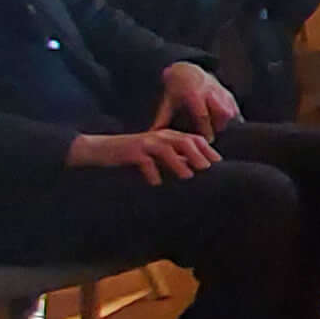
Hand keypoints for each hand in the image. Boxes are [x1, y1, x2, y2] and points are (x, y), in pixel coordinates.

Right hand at [70, 127, 219, 182]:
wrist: (102, 150)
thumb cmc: (133, 155)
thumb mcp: (157, 156)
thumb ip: (175, 159)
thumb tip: (194, 169)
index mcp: (167, 136)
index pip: (192, 139)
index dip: (206, 149)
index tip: (218, 162)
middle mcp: (159, 136)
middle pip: (183, 141)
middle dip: (197, 154)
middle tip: (207, 168)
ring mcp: (145, 143)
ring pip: (166, 149)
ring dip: (177, 163)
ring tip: (187, 176)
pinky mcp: (131, 152)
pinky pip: (144, 161)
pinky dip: (151, 172)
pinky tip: (156, 182)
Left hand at [153, 62, 239, 134]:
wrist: (187, 71)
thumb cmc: (176, 89)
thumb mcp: (168, 102)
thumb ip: (162, 119)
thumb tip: (152, 134)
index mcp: (194, 95)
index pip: (203, 117)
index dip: (205, 131)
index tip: (205, 142)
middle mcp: (210, 92)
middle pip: (222, 114)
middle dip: (218, 127)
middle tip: (211, 135)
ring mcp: (221, 91)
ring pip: (230, 111)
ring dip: (225, 122)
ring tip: (216, 128)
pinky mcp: (228, 93)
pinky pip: (234, 109)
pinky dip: (231, 118)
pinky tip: (222, 123)